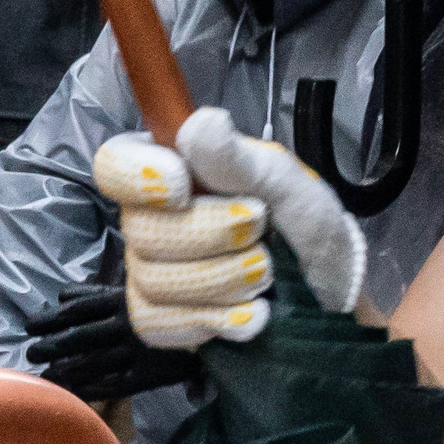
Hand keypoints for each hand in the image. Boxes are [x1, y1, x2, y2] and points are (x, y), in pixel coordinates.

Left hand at [30, 277, 202, 404]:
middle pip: (80, 336)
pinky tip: (75, 393)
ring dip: (67, 369)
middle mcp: (124, 325)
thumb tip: (61, 293)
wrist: (216, 321)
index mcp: (122, 300)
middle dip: (53, 344)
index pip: (78, 309)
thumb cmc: (174, 299)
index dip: (52, 318)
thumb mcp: (133, 287)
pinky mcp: (148, 373)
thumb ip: (96, 291)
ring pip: (93, 362)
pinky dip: (93, 388)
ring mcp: (135, 351)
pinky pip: (115, 383)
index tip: (30, 325)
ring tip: (45, 376)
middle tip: (30, 352)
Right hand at [93, 108, 365, 348]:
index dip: (137, 177)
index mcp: (173, 168)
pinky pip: (156, 322)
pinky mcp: (161, 316)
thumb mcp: (286, 183)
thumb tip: (203, 122)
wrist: (328, 288)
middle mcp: (152, 216)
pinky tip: (249, 316)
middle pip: (141, 230)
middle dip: (211, 237)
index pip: (115, 163)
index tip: (183, 189)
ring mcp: (151, 268)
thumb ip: (240, 159)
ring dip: (222, 281)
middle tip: (261, 234)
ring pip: (153, 280)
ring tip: (265, 275)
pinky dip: (212, 320)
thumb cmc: (304, 223)